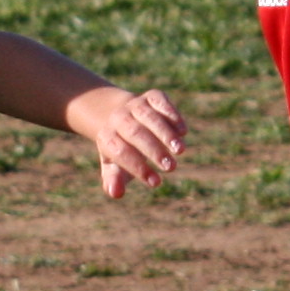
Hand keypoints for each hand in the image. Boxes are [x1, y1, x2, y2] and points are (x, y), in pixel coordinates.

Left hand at [72, 84, 188, 198]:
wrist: (121, 117)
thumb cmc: (121, 150)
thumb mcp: (114, 167)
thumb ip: (113, 180)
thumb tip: (115, 193)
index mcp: (107, 137)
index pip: (120, 152)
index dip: (138, 168)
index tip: (155, 182)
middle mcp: (119, 118)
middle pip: (135, 133)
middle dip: (154, 151)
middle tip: (170, 167)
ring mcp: (136, 105)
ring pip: (150, 117)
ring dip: (166, 134)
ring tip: (180, 151)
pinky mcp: (152, 96)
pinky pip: (160, 102)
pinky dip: (172, 115)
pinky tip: (183, 132)